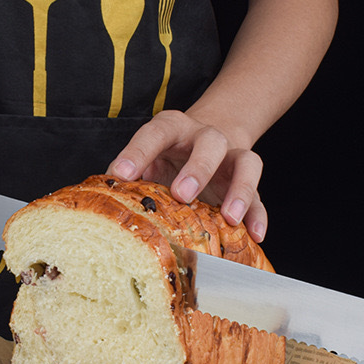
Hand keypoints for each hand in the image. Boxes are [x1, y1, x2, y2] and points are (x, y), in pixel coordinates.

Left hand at [107, 109, 266, 241]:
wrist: (204, 140)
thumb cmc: (165, 156)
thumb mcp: (145, 158)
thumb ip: (129, 174)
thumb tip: (104, 200)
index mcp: (172, 128)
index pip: (156, 132)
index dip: (138, 151)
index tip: (121, 174)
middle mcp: (205, 137)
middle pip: (211, 142)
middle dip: (197, 168)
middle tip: (182, 194)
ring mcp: (231, 158)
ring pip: (247, 162)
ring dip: (240, 189)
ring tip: (229, 217)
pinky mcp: (244, 181)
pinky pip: (260, 195)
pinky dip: (258, 215)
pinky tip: (254, 235)